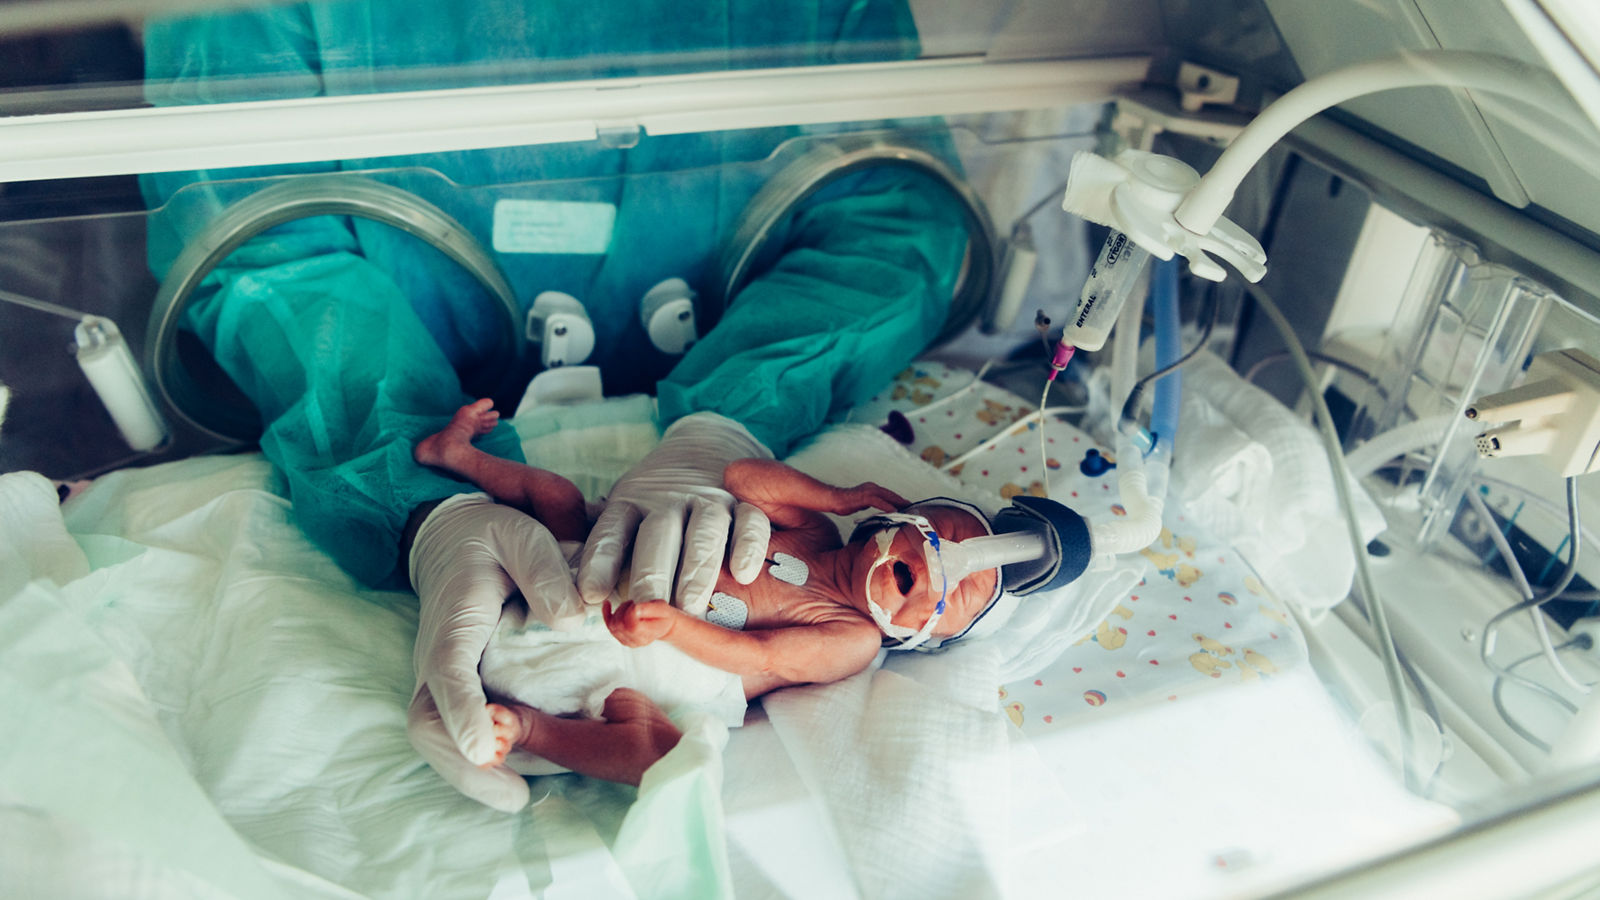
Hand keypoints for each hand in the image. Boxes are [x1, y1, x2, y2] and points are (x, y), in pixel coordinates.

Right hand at [406, 494, 583, 810]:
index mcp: (454, 621)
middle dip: (462, 768)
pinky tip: (518, 772)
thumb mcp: (520, 534)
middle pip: (428, 725)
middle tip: (514, 797)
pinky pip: (453, 731)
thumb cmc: (490, 536)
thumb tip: (569, 620)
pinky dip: (477, 759)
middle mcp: (436, 657)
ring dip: (470, 773)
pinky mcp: (452, 687)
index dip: (463, 714)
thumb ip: (543, 570)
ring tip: (517, 797)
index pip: (447, 675)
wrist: (451, 537)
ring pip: (435, 736)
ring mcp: (439, 677)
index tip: (484, 748)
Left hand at [579, 412, 773, 615]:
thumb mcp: (624, 520)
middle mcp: (669, 501)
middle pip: (659, 533)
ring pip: (705, 530)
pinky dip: (749, 545)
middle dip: (652, 571)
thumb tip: (573, 596)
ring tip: (689, 604)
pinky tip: (744, 574)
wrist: (704, 451)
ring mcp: (710, 501)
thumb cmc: (654, 510)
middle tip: (646, 608)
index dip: (600, 561)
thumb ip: (604, 555)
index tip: (590, 595)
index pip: (611, 531)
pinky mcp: (746, 504)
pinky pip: (752, 522)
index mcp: (630, 505)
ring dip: (697, 567)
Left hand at [603, 599, 677, 647]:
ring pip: (613, 625)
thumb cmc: (663, 616)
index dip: (630, 612)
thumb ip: (650, 608)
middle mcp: (637, 640)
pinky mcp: (621, 638)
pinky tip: (606, 604)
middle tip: (633, 604)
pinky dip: (606, 613)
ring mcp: (628, 641)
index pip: (632, 626)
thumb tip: (635, 609)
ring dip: (618, 611)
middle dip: (623, 609)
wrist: (664, 625)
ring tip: (629, 606)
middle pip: (620, 625)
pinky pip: (609, 626)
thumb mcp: (662, 608)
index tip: (636, 605)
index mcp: (648, 633)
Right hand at [831, 482, 907, 515]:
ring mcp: (869, 491)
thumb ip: (871, 504)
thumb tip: (878, 510)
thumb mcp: (862, 503)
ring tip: (907, 509)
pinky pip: (879, 502)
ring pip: (887, 496)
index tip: (907, 505)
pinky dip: (887, 506)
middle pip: (891, 494)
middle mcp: (872, 487)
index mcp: (872, 488)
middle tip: (913, 507)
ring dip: (898, 503)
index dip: (898, 499)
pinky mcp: (864, 497)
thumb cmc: (846, 503)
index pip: (888, 494)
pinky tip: (894, 512)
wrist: (833, 499)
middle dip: (902, 501)